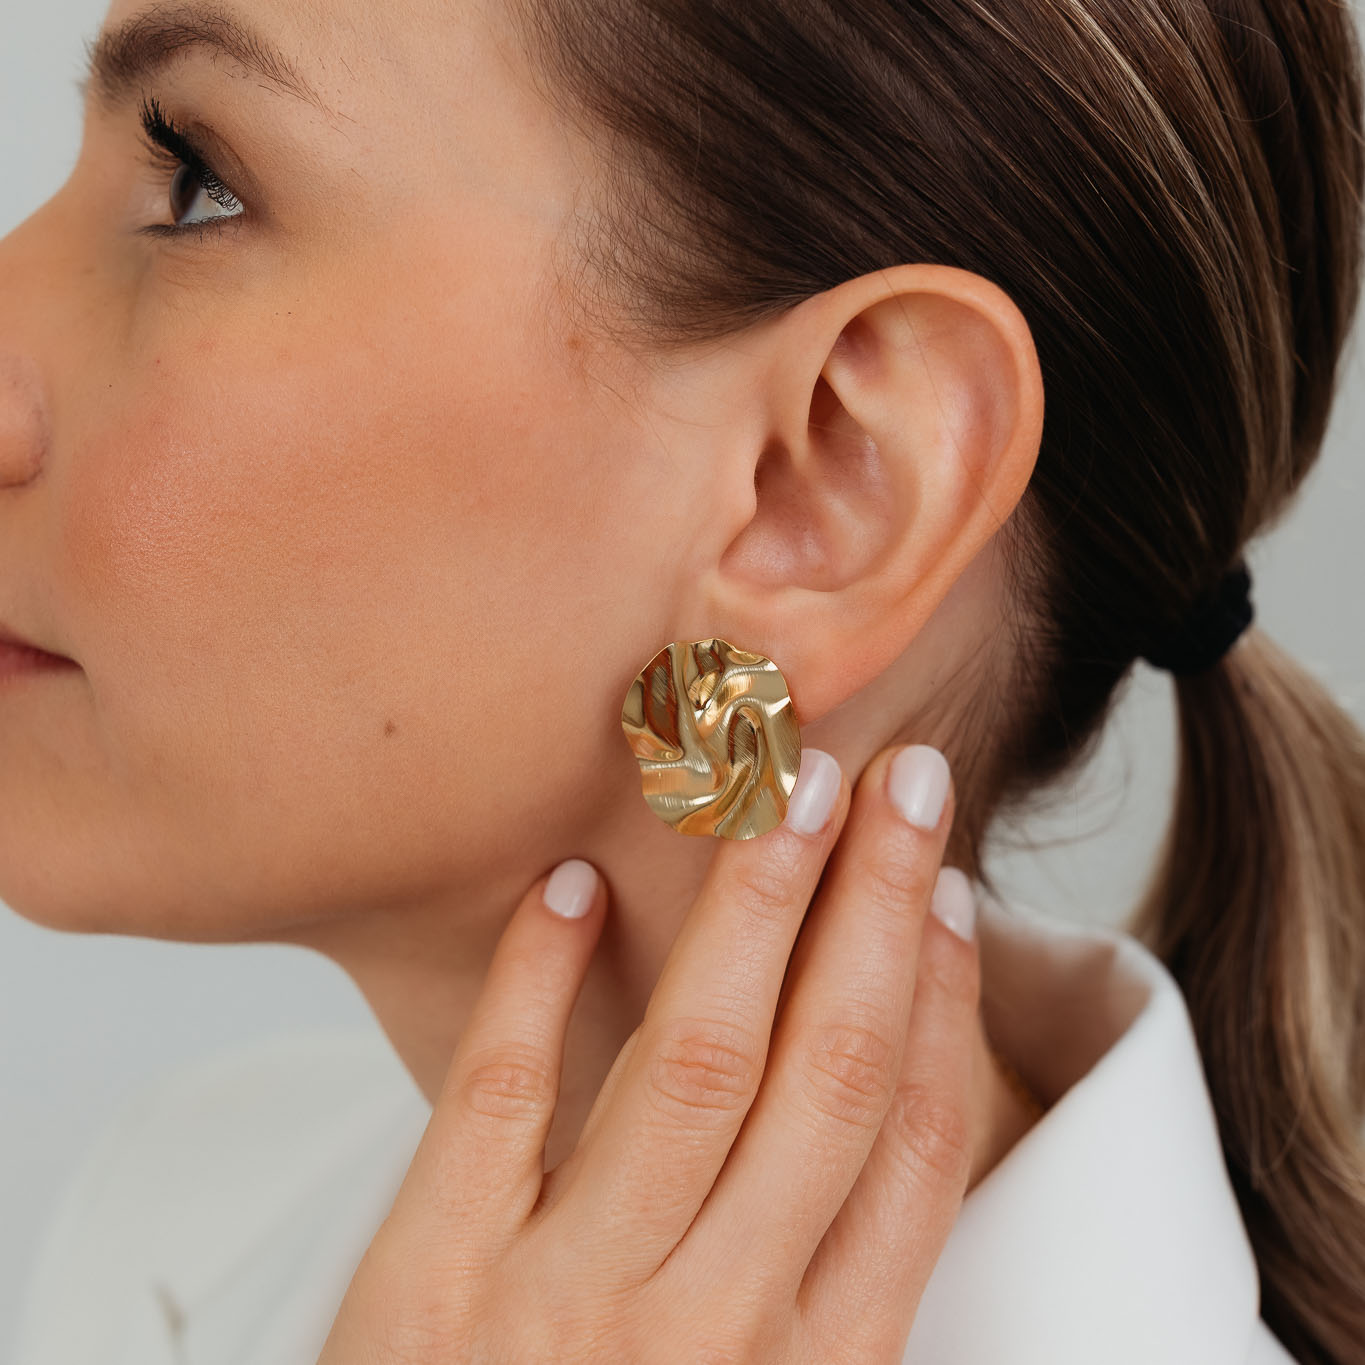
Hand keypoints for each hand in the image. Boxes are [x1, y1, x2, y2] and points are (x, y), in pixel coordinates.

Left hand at [317, 744, 980, 1363]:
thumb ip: (805, 1289)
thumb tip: (869, 1105)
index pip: (906, 1152)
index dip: (938, 1006)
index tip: (947, 897)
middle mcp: (710, 1332)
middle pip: (823, 1072)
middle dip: (874, 909)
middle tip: (905, 782)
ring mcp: (566, 1301)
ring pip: (694, 1061)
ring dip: (752, 908)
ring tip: (784, 787)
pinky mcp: (429, 1285)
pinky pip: (500, 1091)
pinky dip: (538, 975)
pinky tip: (576, 884)